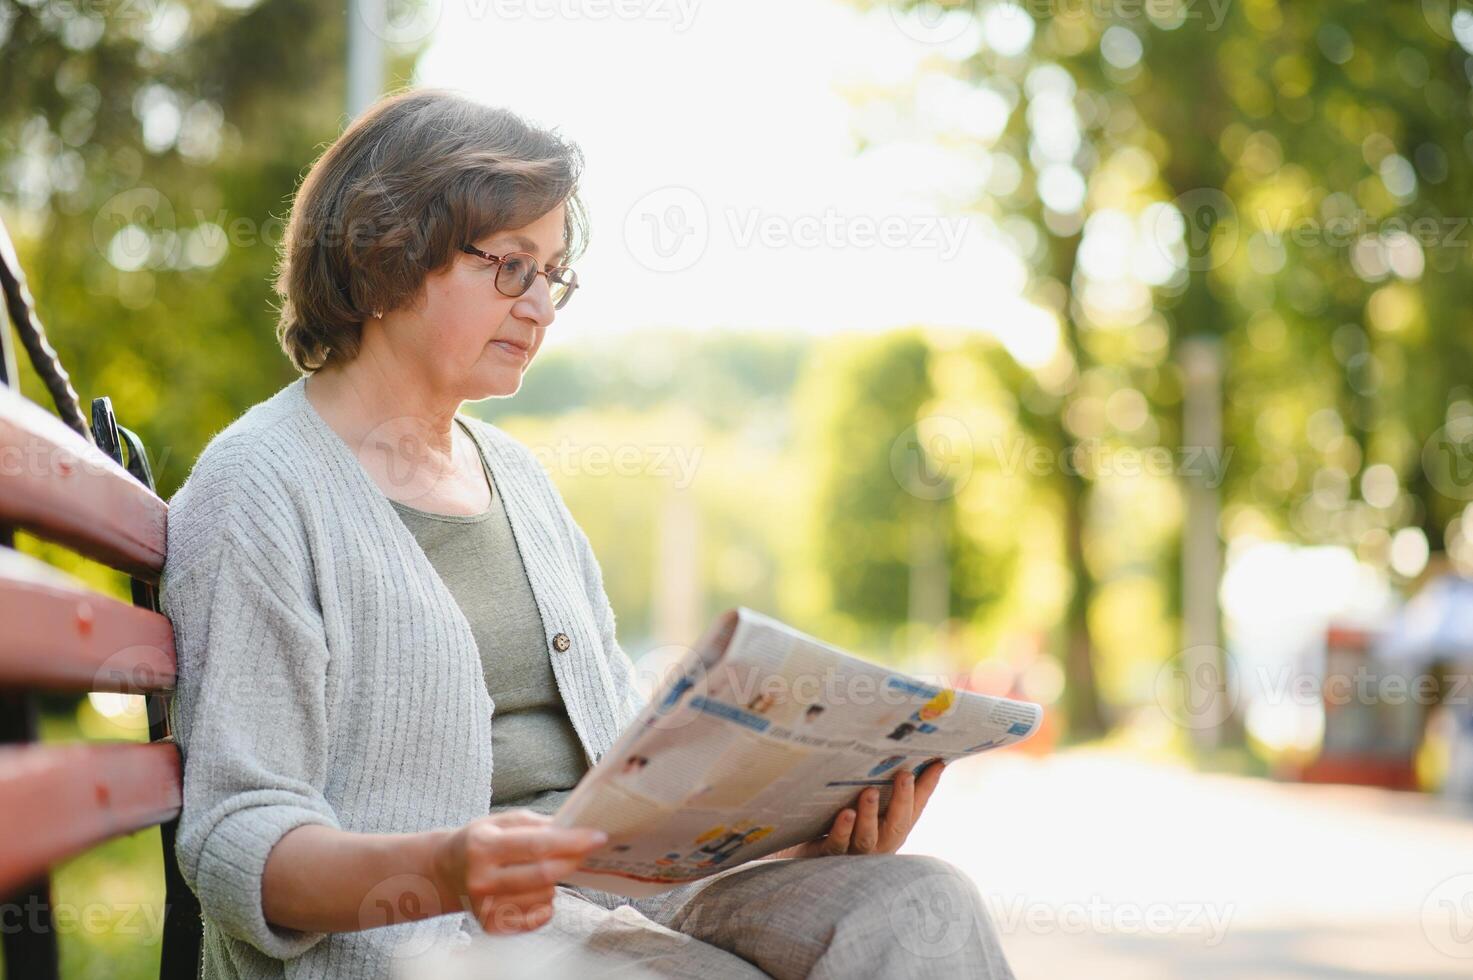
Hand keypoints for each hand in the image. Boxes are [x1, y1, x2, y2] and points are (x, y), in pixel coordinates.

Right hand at [432, 810, 606, 933]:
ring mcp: (485, 907)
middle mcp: (482, 879)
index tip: (598, 837)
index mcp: (484, 846)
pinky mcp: (491, 926)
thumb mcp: (502, 821)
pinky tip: (536, 891)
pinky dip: (547, 903)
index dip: (572, 841)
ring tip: (542, 870)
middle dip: (572, 860)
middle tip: (585, 850)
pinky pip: (538, 918)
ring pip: (545, 896)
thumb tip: (575, 828)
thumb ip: (537, 824)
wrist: (447, 872)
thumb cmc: (481, 841)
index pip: (537, 845)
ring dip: (556, 882)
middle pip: (544, 875)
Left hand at [771, 759, 944, 860]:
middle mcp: (877, 844)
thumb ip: (894, 787)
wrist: (798, 850)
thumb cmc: (842, 822)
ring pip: (866, 838)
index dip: (926, 787)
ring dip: (870, 815)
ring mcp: (852, 853)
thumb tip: (928, 756)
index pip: (914, 808)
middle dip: (901, 800)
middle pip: (895, 826)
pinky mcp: (824, 855)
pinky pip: (835, 844)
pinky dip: (842, 830)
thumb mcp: (871, 805)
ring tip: (869, 792)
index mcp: (890, 831)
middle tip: (904, 774)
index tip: (936, 762)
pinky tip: (844, 814)